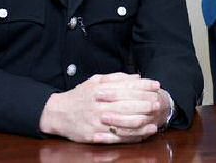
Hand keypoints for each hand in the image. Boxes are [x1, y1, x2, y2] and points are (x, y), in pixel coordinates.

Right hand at [39, 72, 167, 143]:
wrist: (58, 113)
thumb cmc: (80, 96)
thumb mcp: (95, 81)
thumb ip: (116, 78)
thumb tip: (137, 76)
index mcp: (100, 90)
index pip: (126, 87)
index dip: (143, 86)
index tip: (156, 85)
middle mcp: (99, 105)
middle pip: (126, 105)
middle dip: (144, 104)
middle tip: (158, 103)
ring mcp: (97, 122)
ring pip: (123, 123)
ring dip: (141, 122)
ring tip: (155, 121)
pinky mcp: (95, 135)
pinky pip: (117, 138)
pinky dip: (132, 136)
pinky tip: (143, 134)